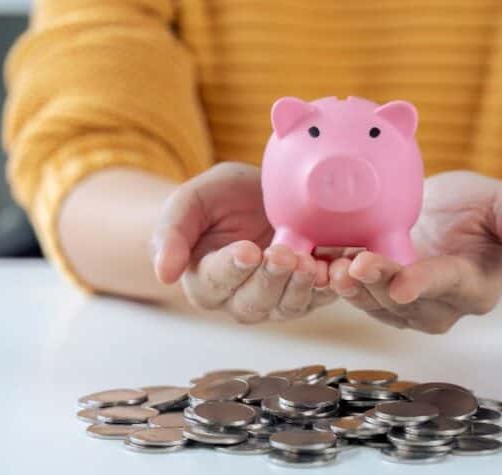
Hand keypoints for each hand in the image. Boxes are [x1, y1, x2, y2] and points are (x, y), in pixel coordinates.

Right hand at [151, 162, 333, 322]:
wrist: (255, 195)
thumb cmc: (218, 199)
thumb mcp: (191, 202)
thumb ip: (171, 233)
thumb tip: (164, 273)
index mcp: (205, 280)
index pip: (215, 281)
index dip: (231, 269)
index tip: (245, 250)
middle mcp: (239, 299)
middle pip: (253, 302)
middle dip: (270, 278)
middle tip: (282, 254)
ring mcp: (276, 299)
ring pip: (287, 306)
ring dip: (300, 287)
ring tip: (310, 263)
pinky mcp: (308, 291)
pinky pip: (321, 297)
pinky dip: (331, 286)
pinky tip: (337, 267)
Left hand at [329, 171, 501, 333]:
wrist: (451, 214)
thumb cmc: (483, 209)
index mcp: (476, 285)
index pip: (449, 285)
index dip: (425, 284)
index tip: (402, 284)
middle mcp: (442, 305)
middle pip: (407, 301)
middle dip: (378, 285)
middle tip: (354, 265)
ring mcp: (408, 305)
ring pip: (377, 303)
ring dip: (352, 289)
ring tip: (329, 269)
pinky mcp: (380, 296)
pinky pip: (358, 294)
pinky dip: (336, 282)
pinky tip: (317, 266)